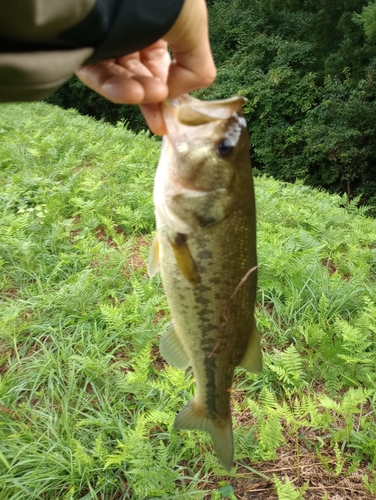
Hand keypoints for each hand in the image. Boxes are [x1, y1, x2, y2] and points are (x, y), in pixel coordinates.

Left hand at [75, 0, 215, 134]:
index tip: (172, 116)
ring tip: (147, 97)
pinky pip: (97, 71)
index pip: (160, 65)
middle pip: (139, 75)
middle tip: (160, 123)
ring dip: (135, 92)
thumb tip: (176, 94)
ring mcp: (106, 37)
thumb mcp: (196, 30)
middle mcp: (131, 29)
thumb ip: (195, 69)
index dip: (169, 89)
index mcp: (158, 22)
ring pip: (119, 76)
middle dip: (151, 99)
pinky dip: (113, 87)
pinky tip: (132, 94)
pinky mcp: (83, 43)